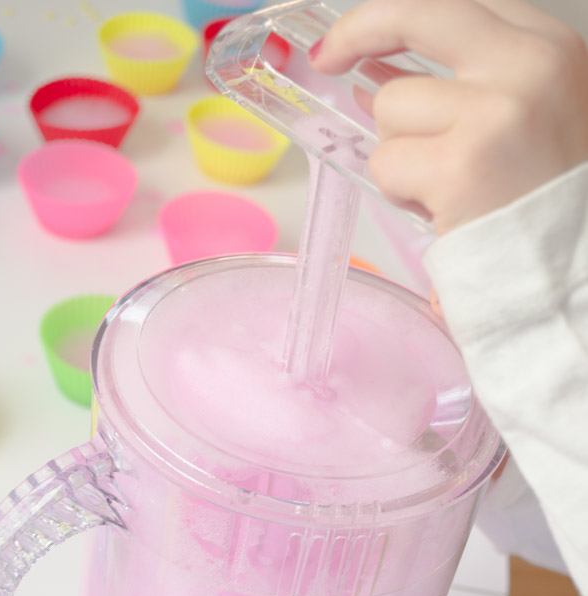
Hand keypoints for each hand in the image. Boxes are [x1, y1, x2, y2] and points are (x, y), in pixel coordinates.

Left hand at [311, 0, 587, 234]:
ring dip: (400, 154)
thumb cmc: (551, 204)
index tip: (360, 40)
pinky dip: (400, 192)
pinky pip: (387, 163)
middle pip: (415, 14)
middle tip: (327, 58)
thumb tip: (375, 80)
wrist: (575, 273)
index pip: (453, 6)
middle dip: (358, 30)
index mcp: (551, 50)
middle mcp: (528, 66)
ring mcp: (494, 113)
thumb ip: (469, 88)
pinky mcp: (460, 166)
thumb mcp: (535, 120)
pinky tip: (438, 210)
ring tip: (442, 188)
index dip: (397, 18)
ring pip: (391, 108)